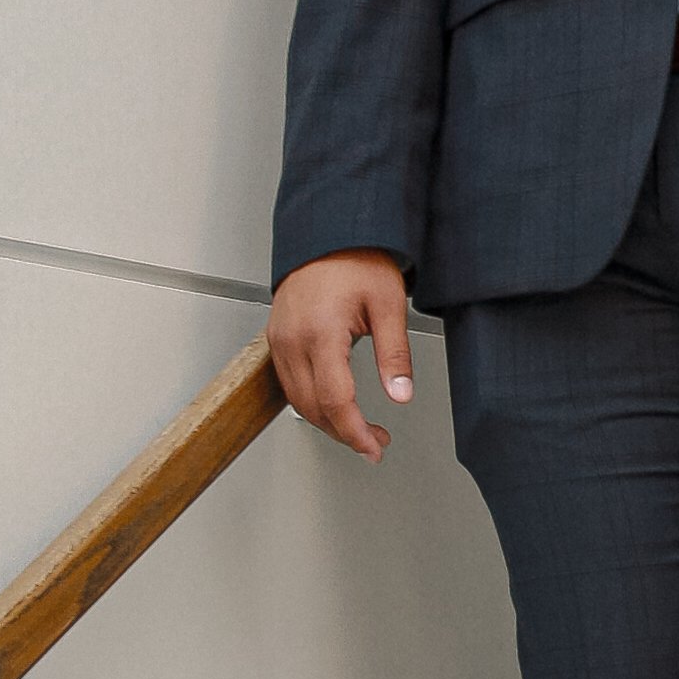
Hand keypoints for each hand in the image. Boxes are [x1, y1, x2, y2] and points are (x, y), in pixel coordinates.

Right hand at [269, 251, 413, 459]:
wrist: (329, 231)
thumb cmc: (357, 259)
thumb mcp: (389, 304)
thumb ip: (395, 354)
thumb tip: (401, 395)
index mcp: (321, 332)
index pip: (335, 400)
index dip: (355, 432)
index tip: (374, 447)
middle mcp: (293, 339)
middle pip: (312, 407)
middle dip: (343, 433)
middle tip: (375, 444)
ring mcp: (280, 339)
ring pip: (297, 400)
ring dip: (327, 421)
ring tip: (359, 430)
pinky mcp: (277, 337)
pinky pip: (289, 382)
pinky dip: (311, 402)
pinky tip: (334, 406)